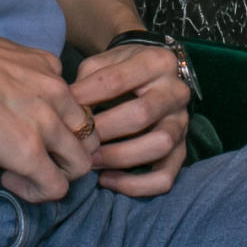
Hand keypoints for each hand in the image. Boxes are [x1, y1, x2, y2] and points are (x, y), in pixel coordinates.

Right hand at [0, 30, 94, 203]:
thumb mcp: (2, 54)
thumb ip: (17, 71)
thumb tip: (5, 86)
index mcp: (51, 69)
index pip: (75, 104)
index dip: (58, 124)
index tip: (28, 129)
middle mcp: (59, 95)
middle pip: (89, 135)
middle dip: (66, 151)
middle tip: (36, 156)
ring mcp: (49, 125)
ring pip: (80, 164)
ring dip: (56, 174)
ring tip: (23, 172)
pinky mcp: (31, 152)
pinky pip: (55, 187)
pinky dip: (37, 191)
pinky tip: (11, 179)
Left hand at [70, 44, 192, 196]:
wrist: (153, 75)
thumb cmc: (122, 70)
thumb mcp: (106, 61)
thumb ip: (88, 79)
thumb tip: (67, 107)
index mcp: (157, 62)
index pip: (118, 79)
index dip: (87, 94)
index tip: (65, 106)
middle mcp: (176, 91)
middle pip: (142, 114)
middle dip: (104, 130)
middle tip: (78, 140)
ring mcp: (182, 122)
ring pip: (160, 145)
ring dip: (120, 157)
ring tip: (91, 161)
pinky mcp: (182, 150)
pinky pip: (165, 176)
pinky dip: (136, 185)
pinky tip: (107, 179)